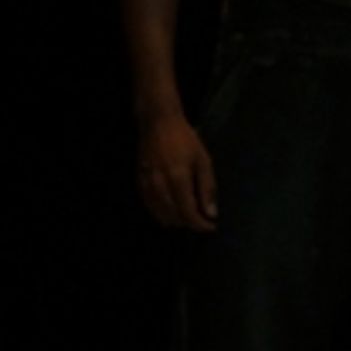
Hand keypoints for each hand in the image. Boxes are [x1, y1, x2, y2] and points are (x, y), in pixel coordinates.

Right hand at [138, 111, 217, 230]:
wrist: (158, 123)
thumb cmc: (185, 140)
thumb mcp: (203, 161)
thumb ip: (207, 188)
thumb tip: (211, 214)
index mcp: (178, 179)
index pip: (188, 213)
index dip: (200, 224)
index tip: (211, 227)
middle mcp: (160, 185)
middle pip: (174, 217)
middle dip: (190, 222)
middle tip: (201, 218)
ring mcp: (147, 184)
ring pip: (161, 215)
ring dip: (176, 220)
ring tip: (188, 214)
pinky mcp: (139, 181)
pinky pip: (150, 206)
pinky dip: (162, 213)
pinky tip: (171, 210)